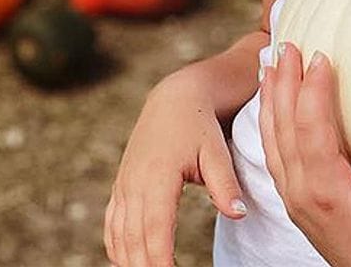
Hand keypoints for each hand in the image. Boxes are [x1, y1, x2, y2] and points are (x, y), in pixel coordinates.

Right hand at [104, 71, 247, 266]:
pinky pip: (112, 225)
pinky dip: (118, 247)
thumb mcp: (216, 150)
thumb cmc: (200, 126)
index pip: (155, 227)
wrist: (174, 99)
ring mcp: (124, 185)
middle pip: (134, 239)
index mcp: (159, 175)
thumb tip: (238, 214)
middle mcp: (135, 182)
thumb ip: (225, 184)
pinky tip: (129, 262)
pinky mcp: (120, 186)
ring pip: (119, 236)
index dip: (160, 259)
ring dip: (130, 261)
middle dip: (145, 266)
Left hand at [260, 43, 350, 266]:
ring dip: (270, 98)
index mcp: (326, 192)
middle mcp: (301, 192)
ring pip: (272, 139)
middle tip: (286, 44)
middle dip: (283, 83)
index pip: (311, 130)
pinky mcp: (295, 197)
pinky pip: (275, 150)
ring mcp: (293, 196)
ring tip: (269, 61)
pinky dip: (271, 120)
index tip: (320, 55)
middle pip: (282, 128)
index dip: (312, 90)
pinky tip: (274, 100)